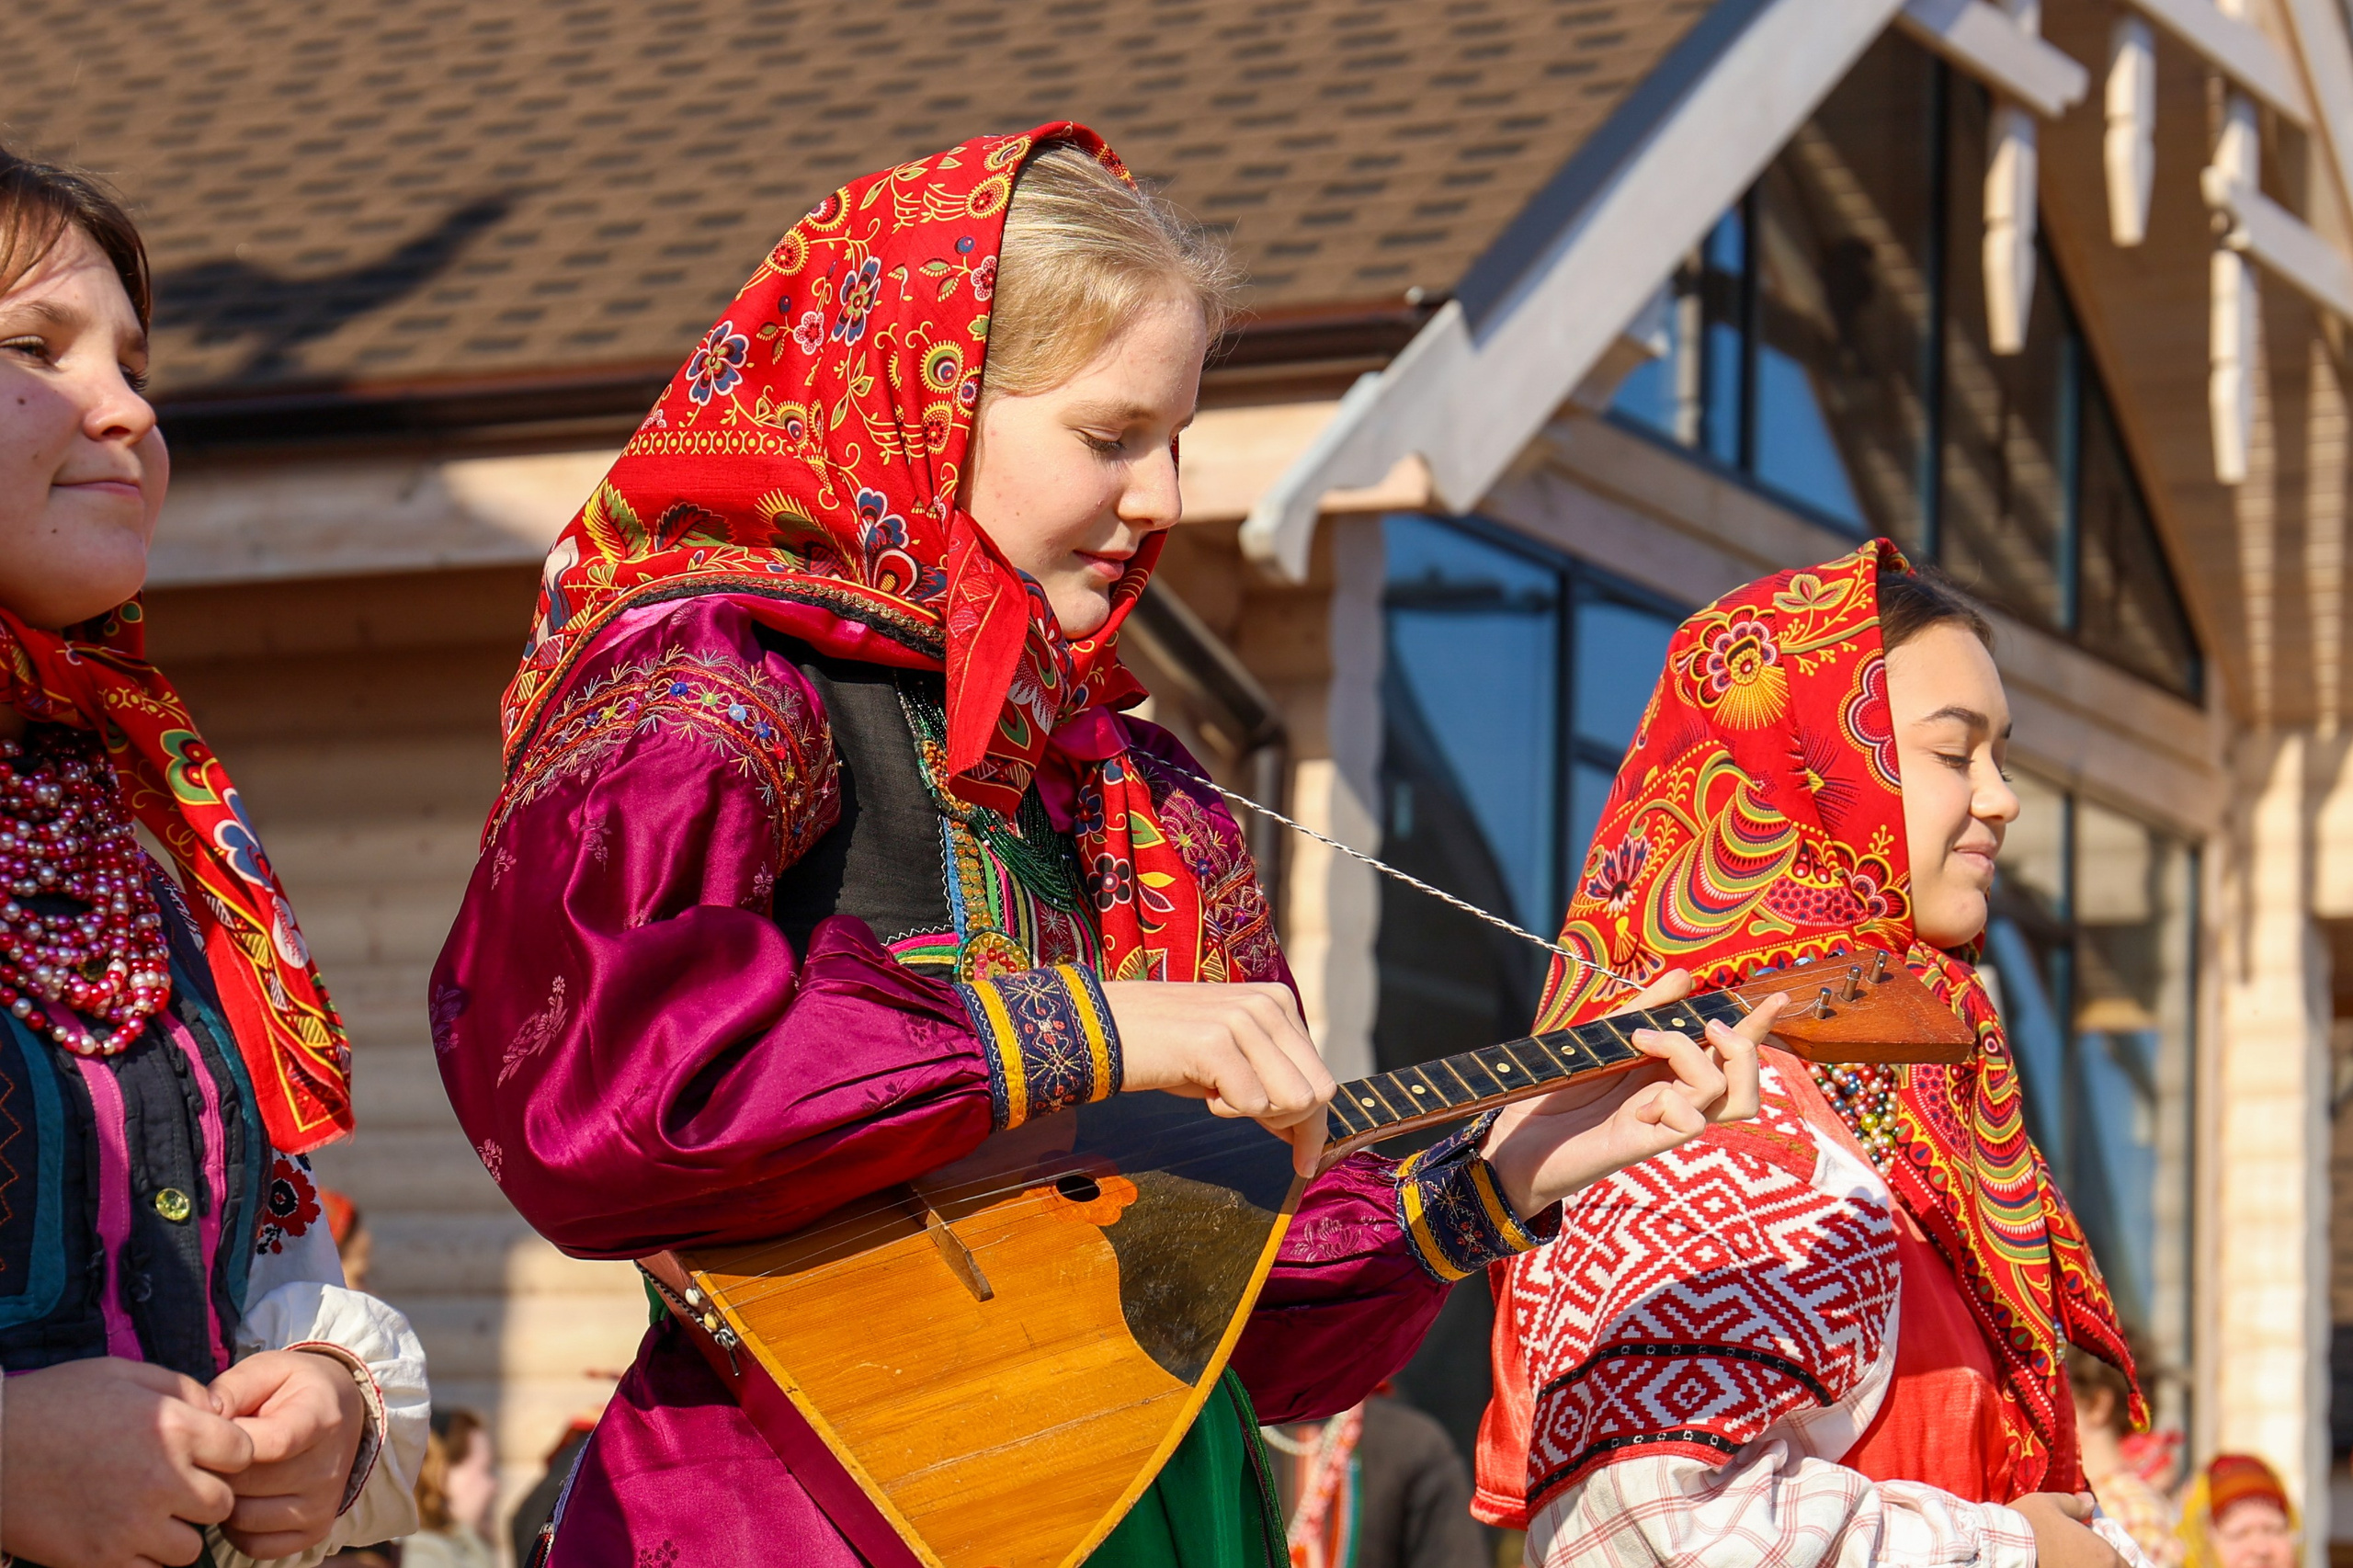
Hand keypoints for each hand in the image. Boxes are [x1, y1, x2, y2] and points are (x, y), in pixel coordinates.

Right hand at [1, 1355, 251, 1567]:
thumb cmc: (54, 1404)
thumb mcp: (122, 1374)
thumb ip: (181, 1389)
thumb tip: (218, 1414)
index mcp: (174, 1430)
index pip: (242, 1453)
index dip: (226, 1453)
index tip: (205, 1454)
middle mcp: (161, 1480)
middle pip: (221, 1503)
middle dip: (204, 1495)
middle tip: (174, 1486)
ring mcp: (130, 1526)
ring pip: (190, 1547)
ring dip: (176, 1533)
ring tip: (148, 1514)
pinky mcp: (99, 1560)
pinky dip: (143, 1559)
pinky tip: (124, 1536)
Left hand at [207, 1348, 368, 1559]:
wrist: (343, 1411)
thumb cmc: (296, 1389)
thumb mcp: (268, 1369)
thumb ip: (231, 1389)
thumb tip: (200, 1418)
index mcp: (322, 1420)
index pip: (271, 1445)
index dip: (229, 1442)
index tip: (213, 1429)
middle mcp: (329, 1468)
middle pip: (247, 1484)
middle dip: (216, 1468)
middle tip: (211, 1452)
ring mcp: (323, 1505)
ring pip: (242, 1518)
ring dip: (223, 1499)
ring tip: (228, 1474)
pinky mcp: (314, 1531)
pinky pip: (253, 1546)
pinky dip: (236, 1528)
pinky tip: (242, 1498)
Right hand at [1103, 980, 1337, 1176]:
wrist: (1101, 1027)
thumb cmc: (1166, 1049)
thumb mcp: (1230, 1059)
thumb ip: (1271, 1084)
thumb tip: (1308, 1137)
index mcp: (1277, 1002)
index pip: (1321, 1076)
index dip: (1315, 1126)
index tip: (1305, 1162)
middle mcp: (1267, 1004)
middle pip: (1318, 1093)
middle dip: (1291, 1127)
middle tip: (1248, 1121)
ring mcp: (1243, 1020)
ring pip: (1295, 1100)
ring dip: (1257, 1114)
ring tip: (1217, 1093)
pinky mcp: (1215, 1042)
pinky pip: (1252, 1104)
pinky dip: (1225, 1111)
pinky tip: (1199, 1088)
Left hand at [1478, 969, 1775, 1214]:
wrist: (1512, 1141)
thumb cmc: (1553, 1092)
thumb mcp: (1596, 1037)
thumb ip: (1640, 1009)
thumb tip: (1686, 977)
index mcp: (1665, 1072)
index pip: (1724, 1051)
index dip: (1756, 1025)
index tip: (1779, 995)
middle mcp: (1674, 1098)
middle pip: (1746, 1082)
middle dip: (1745, 1044)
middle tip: (1708, 1023)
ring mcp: (1663, 1123)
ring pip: (1729, 1097)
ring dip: (1693, 1055)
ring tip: (1648, 1041)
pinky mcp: (1645, 1145)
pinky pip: (1691, 1123)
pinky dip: (1671, 1099)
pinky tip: (1636, 1100)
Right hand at [2011, 1492, 2125, 1567]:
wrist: (2002, 1549)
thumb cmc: (2028, 1524)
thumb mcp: (2050, 1504)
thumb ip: (2075, 1505)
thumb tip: (2089, 1501)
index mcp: (2105, 1556)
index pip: (2129, 1567)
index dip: (2118, 1562)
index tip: (2105, 1557)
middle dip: (2108, 1567)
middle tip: (2087, 1558)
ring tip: (2071, 1562)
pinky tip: (2056, 1566)